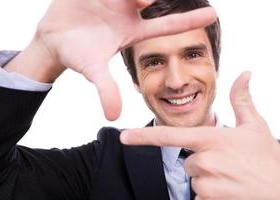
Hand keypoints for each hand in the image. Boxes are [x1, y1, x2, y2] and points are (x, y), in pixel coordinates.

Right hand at [5, 0, 215, 120]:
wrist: (52, 39)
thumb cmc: (76, 54)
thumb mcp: (93, 70)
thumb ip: (106, 90)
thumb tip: (114, 117)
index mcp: (132, 31)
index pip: (166, 26)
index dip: (189, 21)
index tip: (214, 15)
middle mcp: (128, 11)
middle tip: (145, 0)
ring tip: (125, 0)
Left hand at [120, 71, 279, 199]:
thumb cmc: (269, 159)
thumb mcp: (255, 127)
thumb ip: (242, 100)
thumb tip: (245, 73)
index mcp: (212, 139)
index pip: (169, 136)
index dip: (144, 137)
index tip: (124, 137)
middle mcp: (205, 160)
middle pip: (187, 161)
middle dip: (202, 163)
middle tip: (227, 165)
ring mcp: (207, 184)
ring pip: (194, 180)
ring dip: (208, 180)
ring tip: (231, 179)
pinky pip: (198, 197)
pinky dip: (211, 196)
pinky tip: (230, 192)